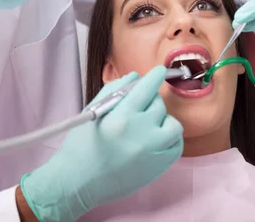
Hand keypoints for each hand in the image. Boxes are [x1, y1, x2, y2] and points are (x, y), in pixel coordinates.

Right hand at [20, 66, 182, 220]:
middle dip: (149, 103)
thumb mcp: (93, 112)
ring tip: (146, 128)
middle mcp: (140, 132)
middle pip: (158, 104)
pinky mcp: (159, 167)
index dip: (155, 77)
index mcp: (121, 117)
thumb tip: (135, 77)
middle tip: (137, 111)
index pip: (146, 88)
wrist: (77, 182)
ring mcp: (152, 151)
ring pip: (173, 124)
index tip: (160, 71)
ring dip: (162, 121)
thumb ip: (114, 90)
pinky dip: (169, 139)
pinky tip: (155, 140)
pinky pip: (177, 144)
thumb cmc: (81, 146)